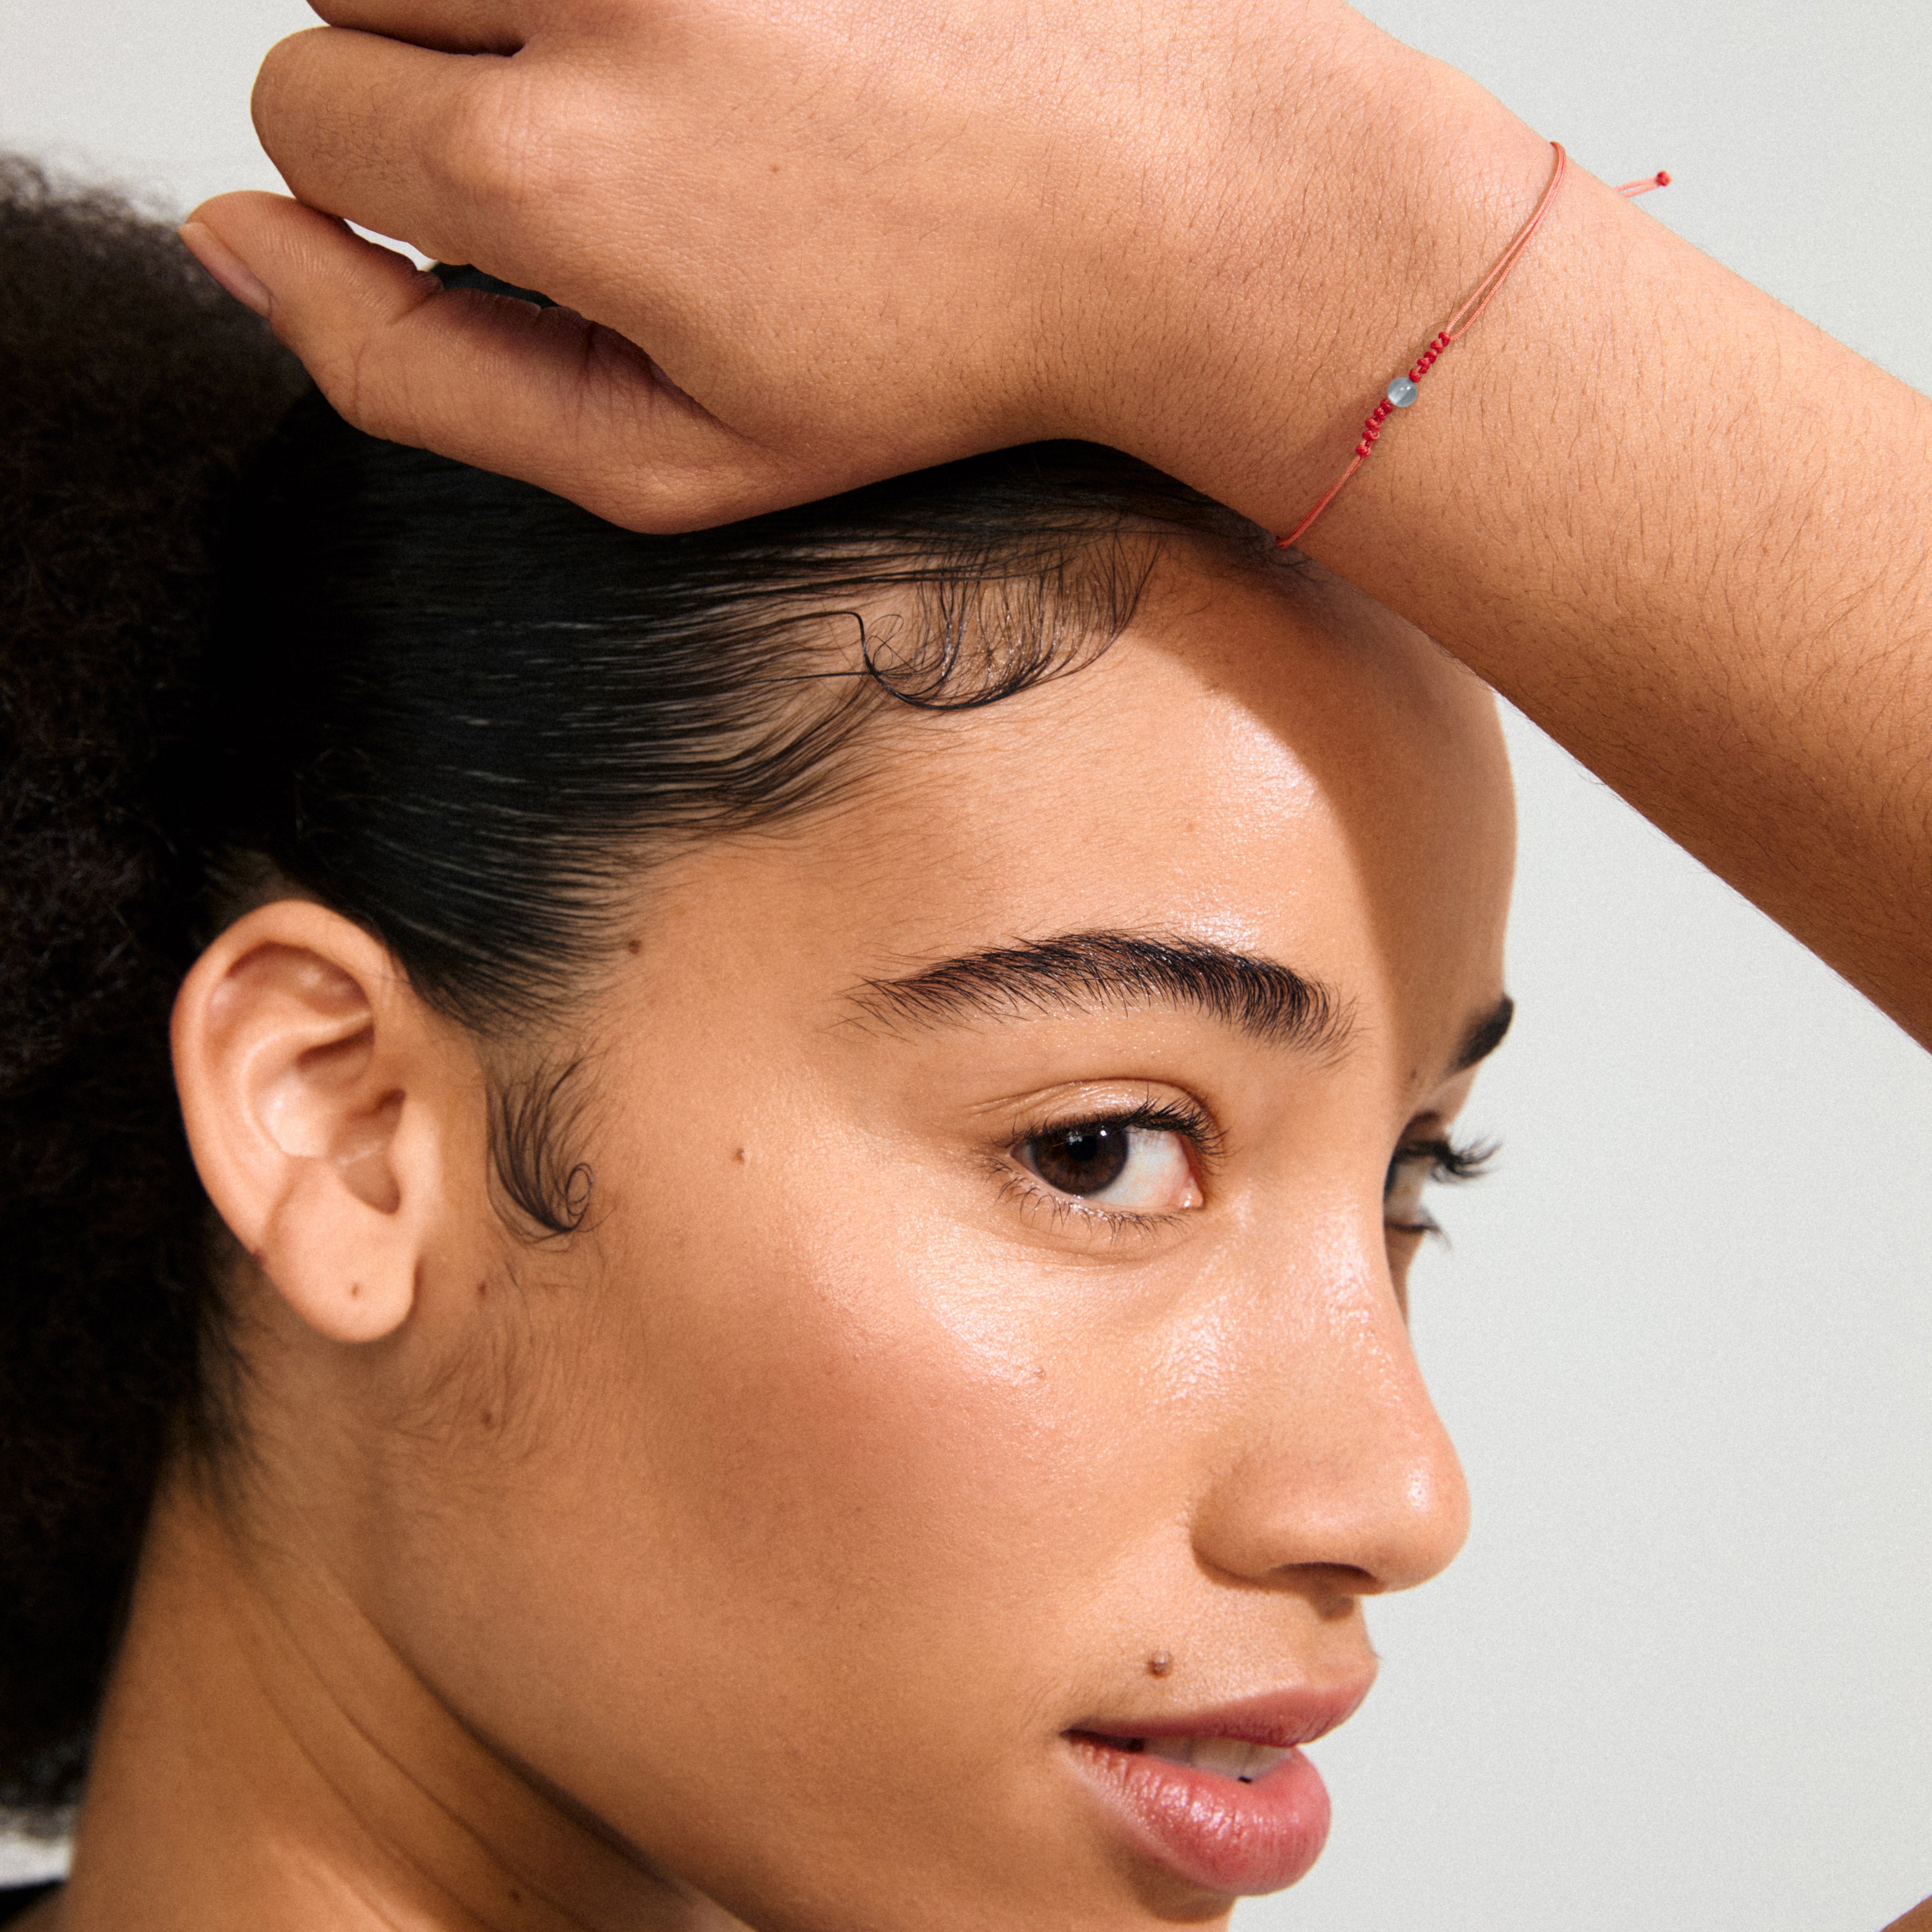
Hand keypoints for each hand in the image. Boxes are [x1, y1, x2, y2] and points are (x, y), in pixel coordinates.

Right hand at [183, 0, 1508, 529]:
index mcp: (548, 161)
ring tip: (660, 95)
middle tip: (600, 173)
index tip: (519, 241)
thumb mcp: (663, 458)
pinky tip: (730, 50)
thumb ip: (417, 373)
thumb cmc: (923, 354)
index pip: (296, 122)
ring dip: (503, 4)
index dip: (383, 197)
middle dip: (425, 82)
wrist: (1140, 200)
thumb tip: (242, 242)